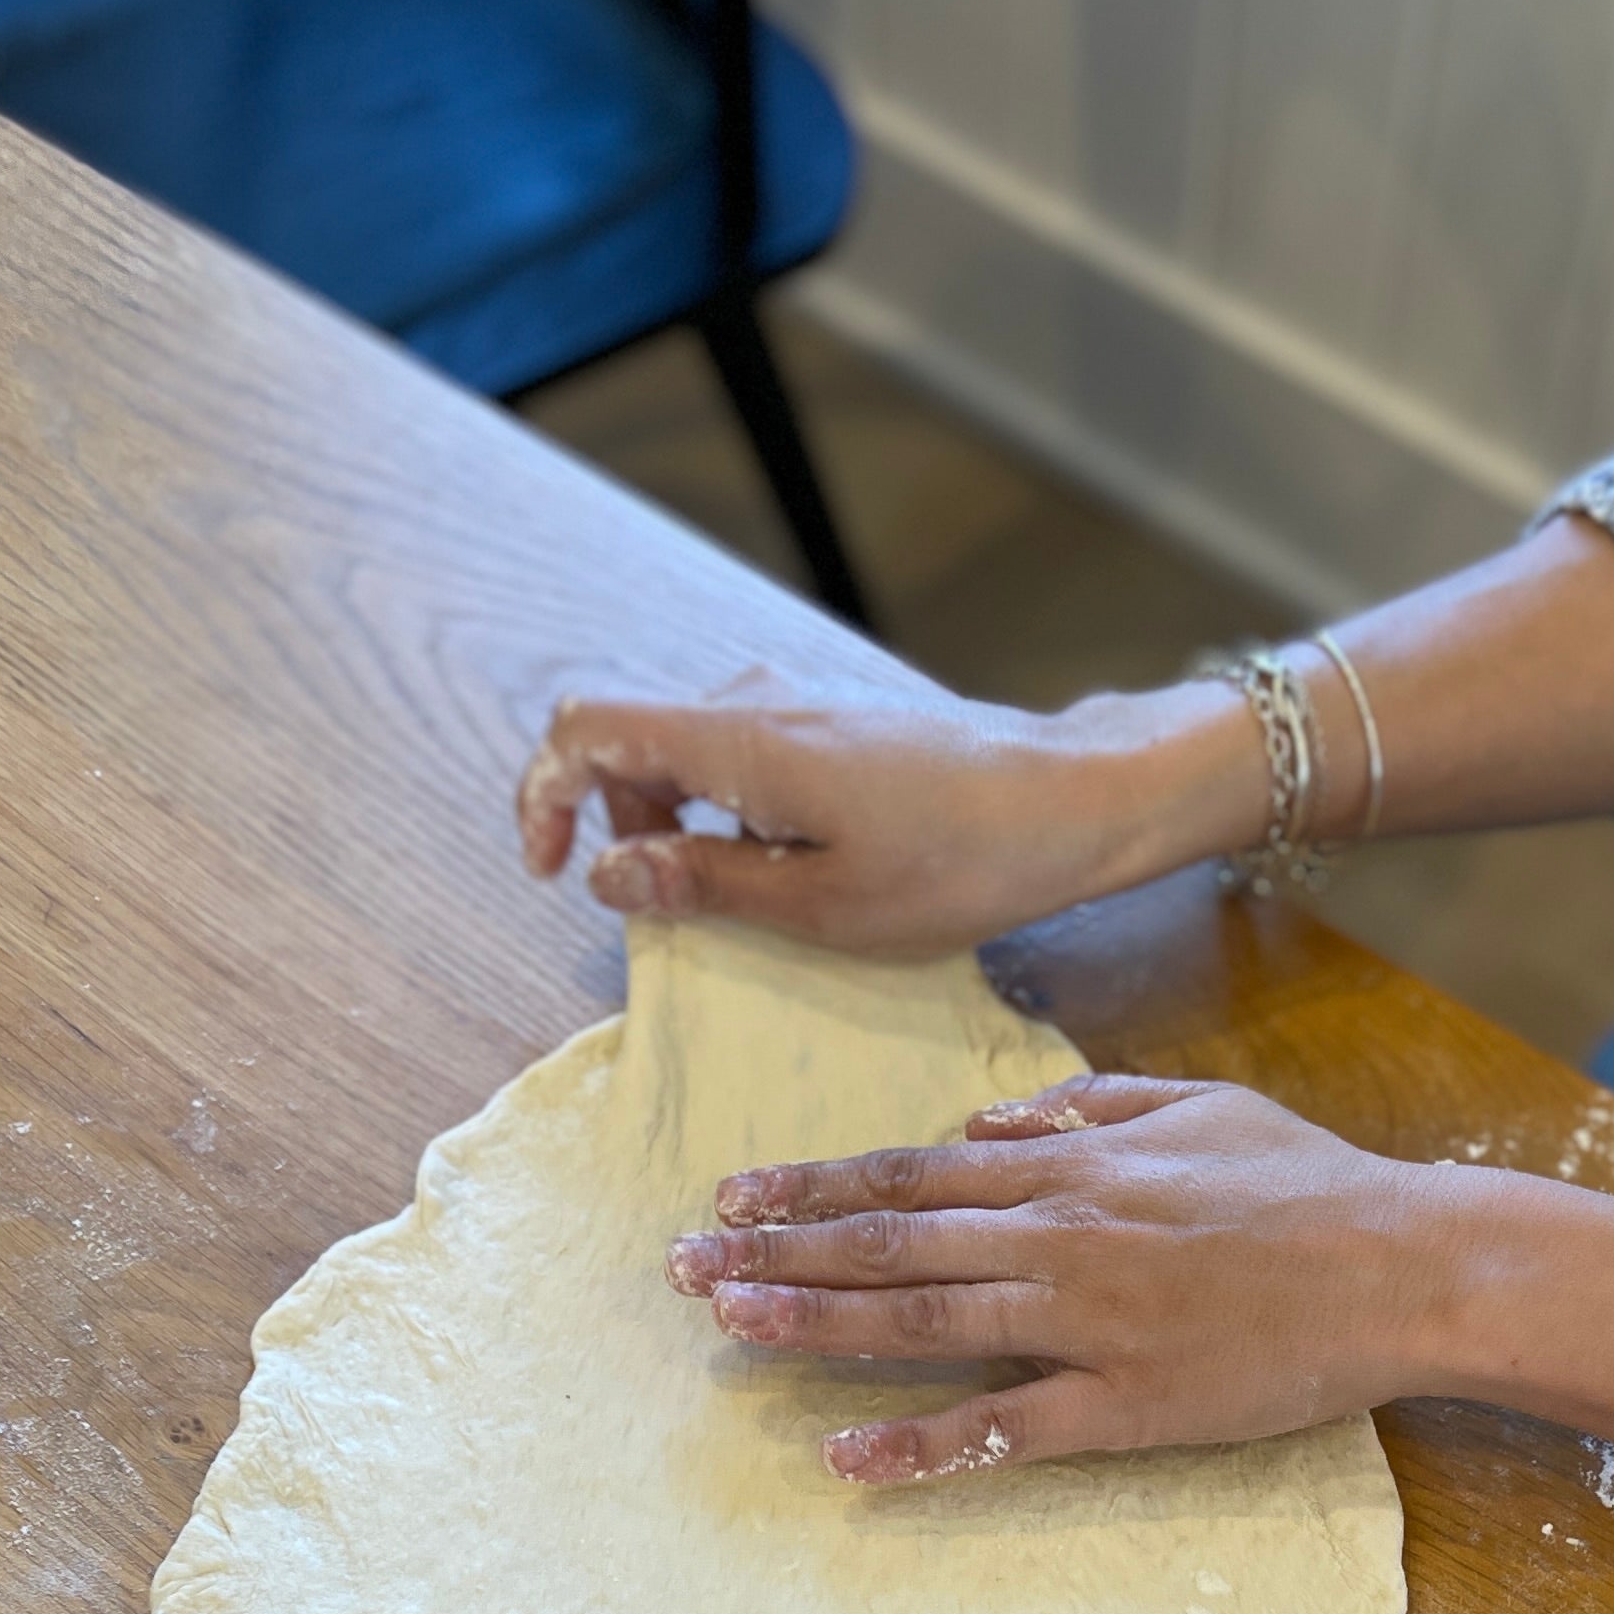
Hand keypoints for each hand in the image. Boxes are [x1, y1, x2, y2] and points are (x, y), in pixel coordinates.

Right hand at [515, 668, 1255, 957]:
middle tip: (673, 911)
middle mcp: (754, 702)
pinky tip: (791, 868)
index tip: (555, 870)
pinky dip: (725, 812)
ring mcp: (793, 703)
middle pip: (629, 743)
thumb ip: (703, 884)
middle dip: (619, 826)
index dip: (544, 795)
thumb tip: (606, 874)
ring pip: (684, 753)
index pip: (586, 728)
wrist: (1068, 801)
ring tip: (746, 900)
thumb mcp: (821, 904)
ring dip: (678, 826)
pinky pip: (738, 757)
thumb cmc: (959, 861)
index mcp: (739, 741)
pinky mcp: (828, 721)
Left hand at [664, 1075, 1462, 1478]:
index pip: (911, 1174)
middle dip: (775, 1251)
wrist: (1403, 1263)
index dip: (813, 1187)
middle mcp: (1058, 1236)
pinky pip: (1006, 1429)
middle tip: (680, 1266)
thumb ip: (1083, 1107)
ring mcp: (1086, 1323)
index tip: (731, 1194)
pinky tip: (848, 1461)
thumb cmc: (1306, 1183)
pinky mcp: (1125, 1404)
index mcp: (1071, 1167)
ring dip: (817, 1324)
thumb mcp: (1191, 1106)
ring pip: (923, 1321)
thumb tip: (986, 1117)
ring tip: (729, 1325)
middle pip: (890, 1243)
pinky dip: (923, 1446)